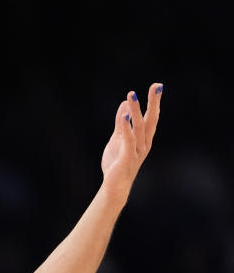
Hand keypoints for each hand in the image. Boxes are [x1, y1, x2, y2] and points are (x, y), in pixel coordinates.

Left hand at [100, 83, 162, 198]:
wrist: (114, 186)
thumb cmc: (117, 163)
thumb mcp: (118, 139)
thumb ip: (121, 123)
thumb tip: (125, 103)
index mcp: (143, 138)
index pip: (151, 117)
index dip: (154, 102)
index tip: (158, 86)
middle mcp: (144, 143)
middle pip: (151, 120)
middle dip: (153, 103)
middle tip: (156, 86)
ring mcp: (137, 150)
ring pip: (138, 127)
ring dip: (135, 110)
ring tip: (132, 94)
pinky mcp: (127, 157)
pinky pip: (128, 140)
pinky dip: (126, 127)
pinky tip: (123, 115)